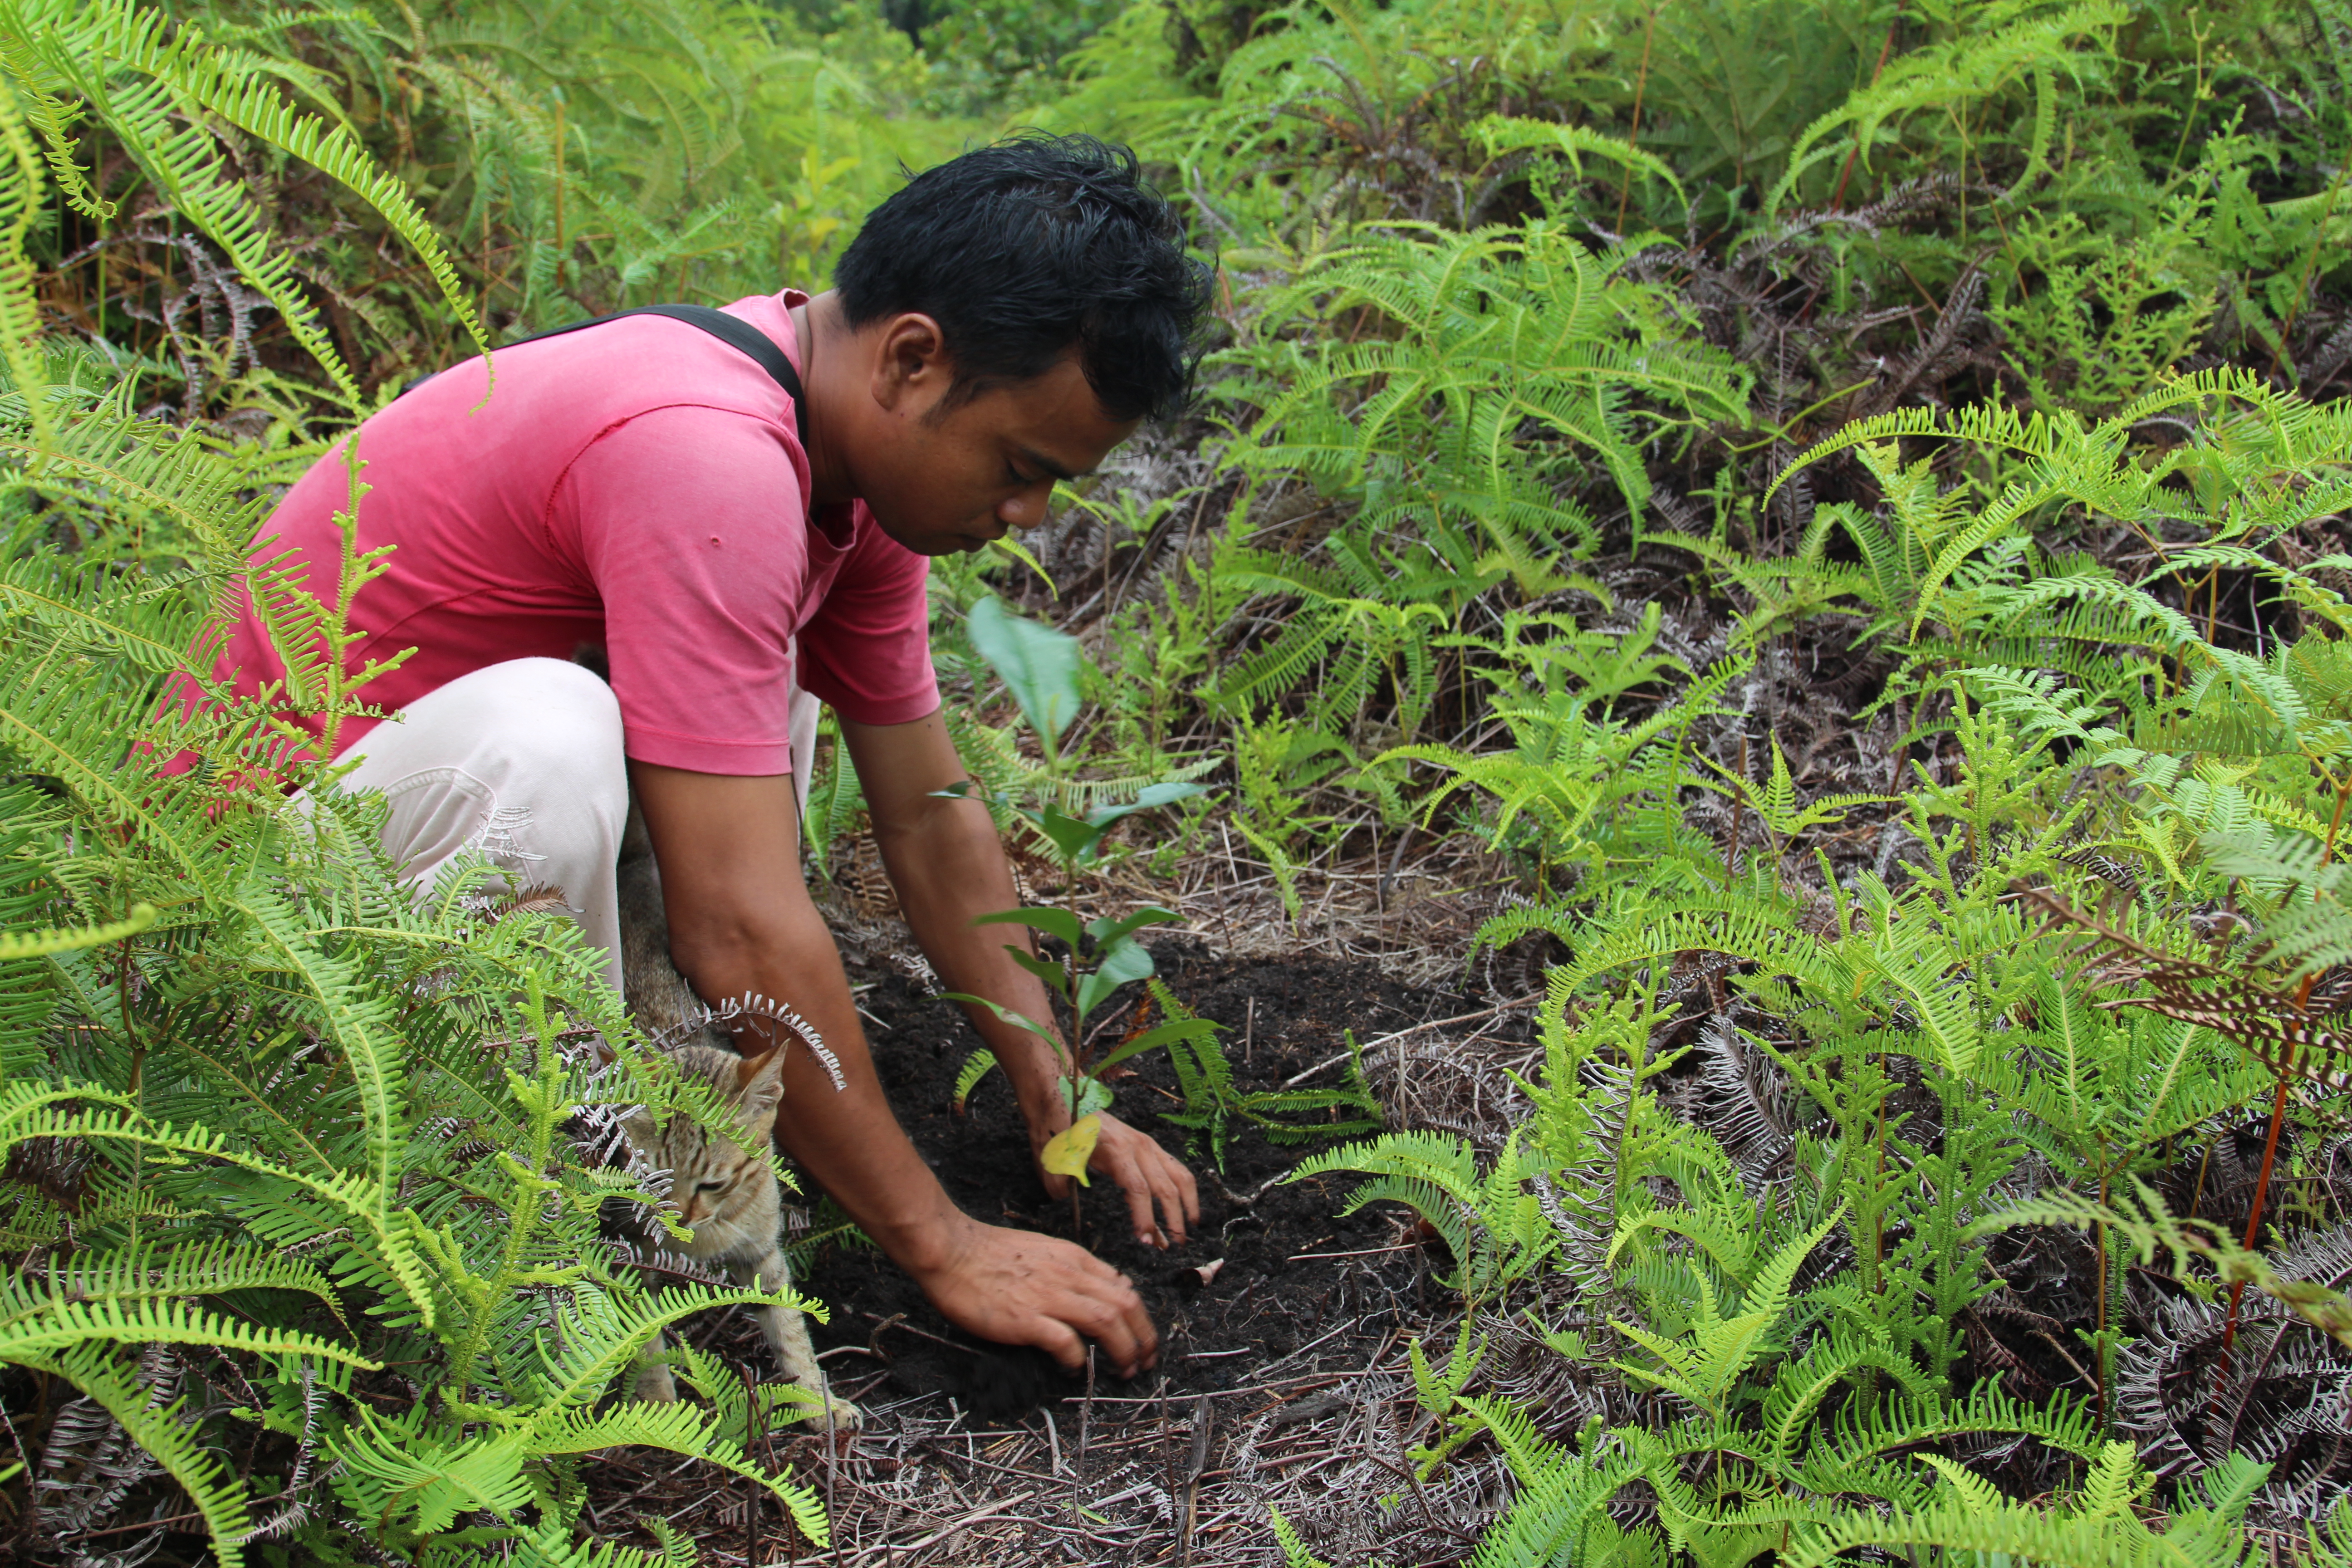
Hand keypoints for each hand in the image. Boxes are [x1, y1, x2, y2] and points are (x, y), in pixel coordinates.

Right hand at [908, 1215, 1158, 1375]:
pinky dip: (1077, 1358)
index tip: (1143, 1337)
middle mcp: (1068, 1275)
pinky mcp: (1026, 1318)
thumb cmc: (989, 1252)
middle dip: (1144, 1337)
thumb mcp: (1043, 1250)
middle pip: (1125, 1305)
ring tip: (1125, 1370)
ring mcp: (1048, 1297)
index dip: (1141, 1317)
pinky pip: (1066, 1341)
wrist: (950, 1250)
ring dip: (1123, 1349)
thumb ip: (1073, 1268)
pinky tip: (1075, 1369)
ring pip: (1106, 1321)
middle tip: (1146, 1361)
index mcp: (1073, 1259)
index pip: (1123, 1287)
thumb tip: (1105, 1287)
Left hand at [1034, 1110, 1200, 1249]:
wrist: (1064, 1101)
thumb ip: (1067, 1191)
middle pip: (1165, 1186)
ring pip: (1180, 1175)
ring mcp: (1148, 1144)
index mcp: (1116, 1149)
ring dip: (1187, 1204)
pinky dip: (1184, 1190)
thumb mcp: (1058, 1163)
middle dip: (1172, 1219)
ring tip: (1189, 1229)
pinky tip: (1185, 1208)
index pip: (1138, 1188)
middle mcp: (1139, 1146)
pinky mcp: (1150, 1146)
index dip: (1144, 1216)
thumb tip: (1076, 1218)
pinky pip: (1176, 1169)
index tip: (1144, 1240)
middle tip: (1172, 1247)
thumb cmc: (1059, 1134)